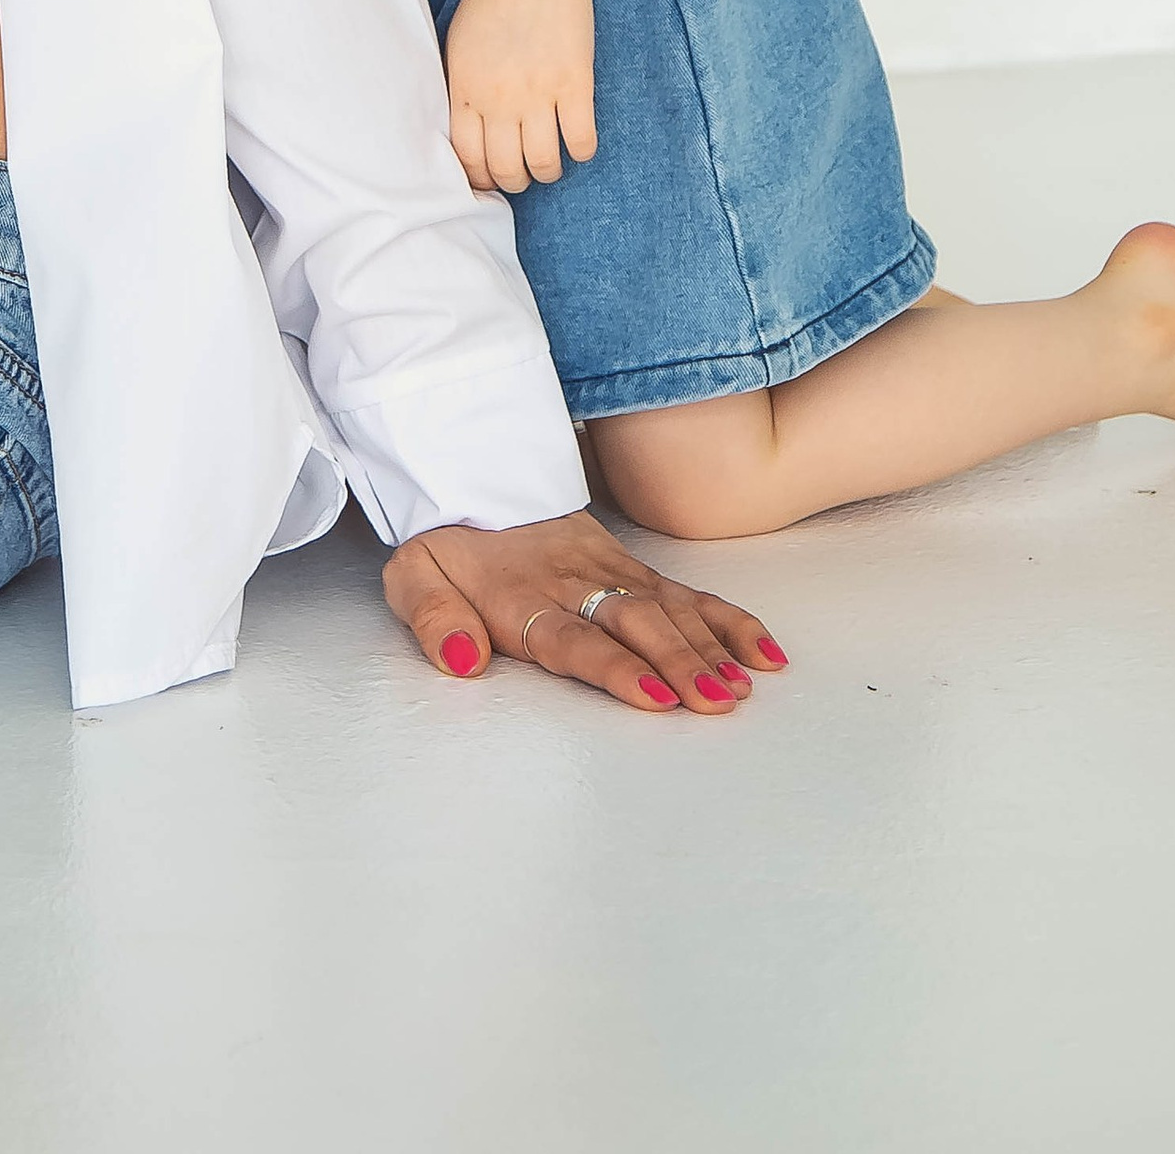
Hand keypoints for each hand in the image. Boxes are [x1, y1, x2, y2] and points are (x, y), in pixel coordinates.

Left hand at [384, 510, 784, 714]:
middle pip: (634, 625)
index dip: (614, 666)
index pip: (574, 637)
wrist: (471, 471)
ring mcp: (612, 572)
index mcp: (523, 594)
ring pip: (668, 610)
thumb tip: (462, 659)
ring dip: (708, 649)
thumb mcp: (412, 575)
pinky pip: (686, 592)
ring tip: (740, 689)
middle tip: (715, 702)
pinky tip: (762, 653)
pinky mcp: (633, 566)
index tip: (651, 695)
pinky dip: (728, 621)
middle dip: (678, 664)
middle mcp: (576, 583)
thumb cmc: (447, 541)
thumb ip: (433, 618)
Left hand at [444, 0, 596, 192]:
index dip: (479, 177)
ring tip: (549, 165)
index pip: (467, 156)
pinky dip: (581, 151)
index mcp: (466, 88)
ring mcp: (539, 94)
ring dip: (547, 172)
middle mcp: (499, 99)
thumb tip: (466, 131)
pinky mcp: (575, 84)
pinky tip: (578, 145)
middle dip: (514, 181)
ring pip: (544, 163)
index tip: (489, 179)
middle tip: (521, 177)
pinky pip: (581, 140)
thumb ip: (461, 88)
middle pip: (505, 168)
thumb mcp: (458, 45)